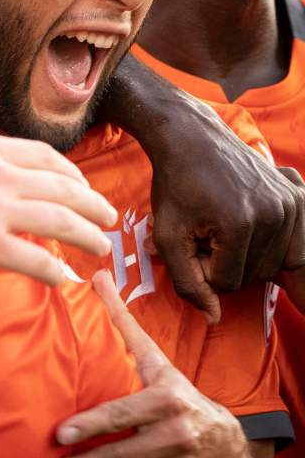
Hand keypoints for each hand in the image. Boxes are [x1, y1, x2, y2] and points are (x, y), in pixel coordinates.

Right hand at [0, 133, 114, 284]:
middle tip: (109, 218)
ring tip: (101, 247)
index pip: (46, 158)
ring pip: (62, 223)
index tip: (82, 185)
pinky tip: (64, 280)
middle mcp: (2, 176)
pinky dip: (56, 272)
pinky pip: (37, 260)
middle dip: (93, 205)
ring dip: (88, 236)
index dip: (72, 173)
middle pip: (65, 190)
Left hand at [40, 271, 264, 457]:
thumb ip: (125, 324)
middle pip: (121, 454)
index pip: (123, 413)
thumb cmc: (178, 396)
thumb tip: (98, 276)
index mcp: (167, 399)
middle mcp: (177, 434)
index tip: (62, 433)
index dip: (94, 424)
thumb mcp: (158, 362)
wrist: (229, 446)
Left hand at [146, 109, 304, 323]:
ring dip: (245, 253)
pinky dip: (267, 243)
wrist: (191, 138)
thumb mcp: (166, 237)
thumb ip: (187, 283)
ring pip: (272, 263)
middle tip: (204, 231)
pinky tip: (243, 222)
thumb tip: (214, 319)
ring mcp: (290, 204)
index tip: (190, 239)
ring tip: (221, 226)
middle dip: (225, 261)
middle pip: (253, 274)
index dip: (202, 266)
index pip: (226, 283)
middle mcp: (274, 214)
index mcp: (240, 225)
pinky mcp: (298, 197)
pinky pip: (290, 246)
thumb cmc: (174, 186)